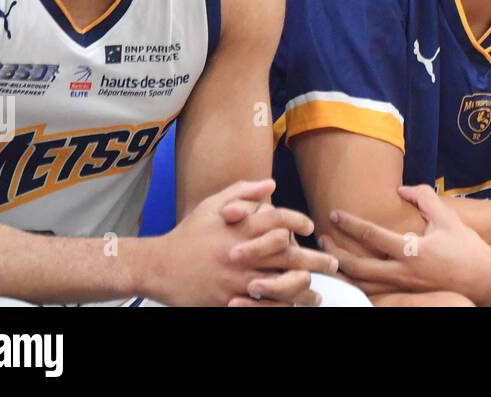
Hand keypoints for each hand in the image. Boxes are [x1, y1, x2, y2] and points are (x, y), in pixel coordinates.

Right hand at [145, 178, 338, 305]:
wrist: (158, 266)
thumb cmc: (189, 233)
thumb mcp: (213, 204)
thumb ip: (243, 190)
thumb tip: (272, 184)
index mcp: (240, 228)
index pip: (279, 220)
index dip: (298, 221)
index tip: (310, 227)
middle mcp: (242, 253)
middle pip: (288, 256)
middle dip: (315, 260)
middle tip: (332, 264)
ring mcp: (235, 280)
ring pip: (279, 286)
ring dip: (303, 290)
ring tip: (317, 293)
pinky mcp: (227, 301)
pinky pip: (260, 307)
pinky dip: (278, 306)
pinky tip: (290, 306)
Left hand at [320, 185, 490, 304]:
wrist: (487, 280)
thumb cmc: (468, 247)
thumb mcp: (447, 217)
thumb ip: (424, 198)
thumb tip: (402, 189)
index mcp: (411, 251)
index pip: (371, 236)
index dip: (349, 224)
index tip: (334, 214)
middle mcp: (403, 273)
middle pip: (357, 267)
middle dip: (335, 253)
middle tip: (322, 240)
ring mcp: (405, 290)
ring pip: (363, 286)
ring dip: (344, 272)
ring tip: (332, 259)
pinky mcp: (409, 299)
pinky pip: (377, 295)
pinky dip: (360, 286)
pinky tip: (353, 277)